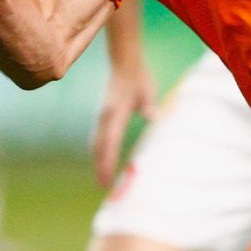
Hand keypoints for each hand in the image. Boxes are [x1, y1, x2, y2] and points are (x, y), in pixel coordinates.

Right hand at [91, 67, 155, 186]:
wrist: (125, 65)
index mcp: (115, 113)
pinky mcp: (103, 117)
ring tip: (101, 179)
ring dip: (97, 160)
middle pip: (99, 146)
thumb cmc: (139, 79)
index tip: (107, 176)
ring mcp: (102, 116)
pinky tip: (100, 160)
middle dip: (100, 166)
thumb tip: (154, 117)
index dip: (107, 160)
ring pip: (96, 143)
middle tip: (102, 186)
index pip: (110, 141)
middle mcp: (104, 117)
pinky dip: (98, 151)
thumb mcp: (147, 91)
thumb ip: (148, 105)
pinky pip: (97, 137)